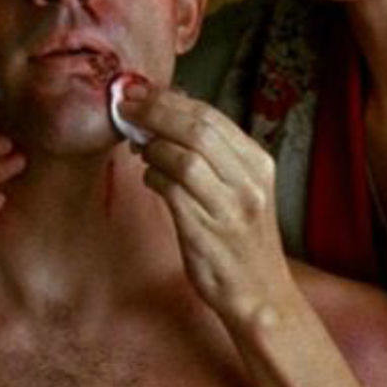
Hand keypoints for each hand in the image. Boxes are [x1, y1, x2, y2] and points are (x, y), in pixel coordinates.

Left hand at [117, 79, 297, 327]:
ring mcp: (229, 207)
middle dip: (154, 112)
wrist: (261, 295)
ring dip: (151, 147)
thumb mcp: (242, 189)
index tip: (140, 92)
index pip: (212, 116)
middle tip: (125, 106)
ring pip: (182, 157)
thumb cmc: (243, 239)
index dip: (170, 99)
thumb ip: (212, 155)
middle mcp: (248, 182)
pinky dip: (152, 177)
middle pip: (196, 129)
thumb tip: (166, 115)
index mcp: (259, 164)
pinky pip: (170, 190)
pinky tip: (149, 179)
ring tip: (138, 148)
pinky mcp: (205, 231)